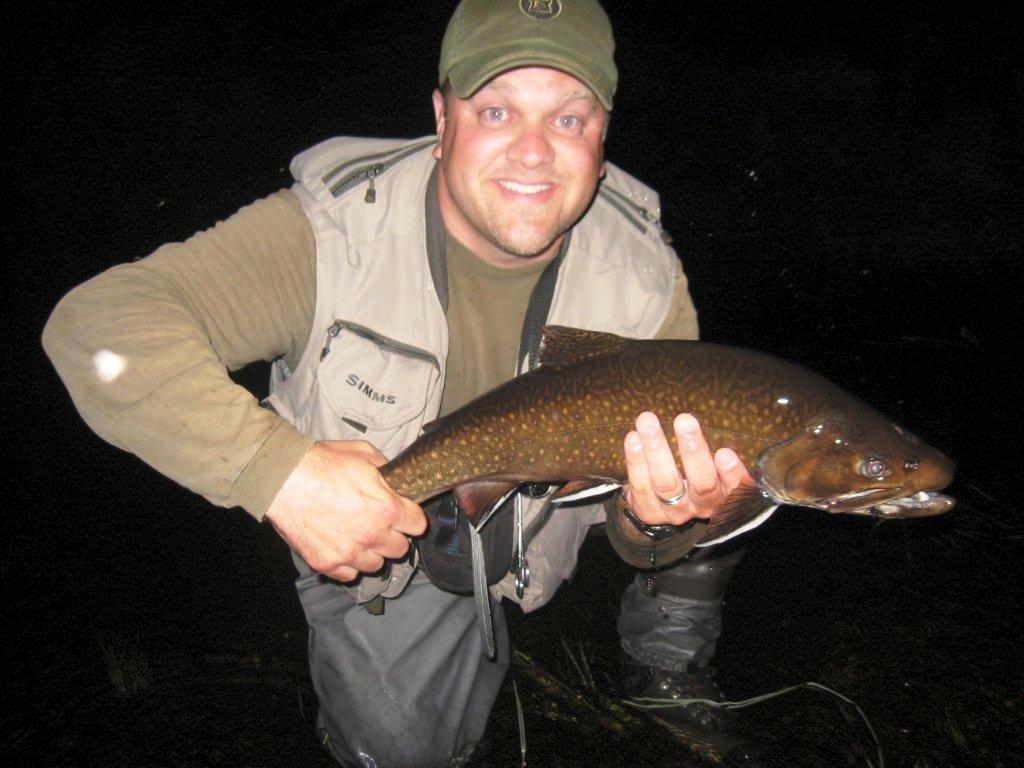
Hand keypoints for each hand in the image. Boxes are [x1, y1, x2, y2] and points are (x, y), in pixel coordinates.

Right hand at [265, 440, 426, 581]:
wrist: (282, 478)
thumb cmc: (323, 463)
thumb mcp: (364, 454)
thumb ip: (387, 470)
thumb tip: (396, 479)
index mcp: (387, 508)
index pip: (418, 525)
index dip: (411, 517)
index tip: (402, 513)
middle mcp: (372, 535)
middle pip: (401, 548)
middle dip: (393, 535)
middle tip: (378, 524)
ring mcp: (349, 552)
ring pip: (376, 564)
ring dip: (371, 552)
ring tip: (358, 536)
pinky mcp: (327, 563)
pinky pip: (349, 574)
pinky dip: (347, 563)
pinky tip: (340, 545)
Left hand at [622, 412, 751, 526]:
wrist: (657, 501)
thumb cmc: (691, 469)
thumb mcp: (709, 460)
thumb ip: (712, 443)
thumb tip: (710, 405)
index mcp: (726, 493)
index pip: (736, 487)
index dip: (732, 474)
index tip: (725, 452)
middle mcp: (703, 505)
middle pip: (702, 484)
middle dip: (693, 452)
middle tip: (685, 420)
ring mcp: (676, 512)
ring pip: (666, 483)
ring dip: (657, 449)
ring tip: (648, 420)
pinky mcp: (649, 512)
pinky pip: (641, 486)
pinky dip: (636, 460)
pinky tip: (633, 438)